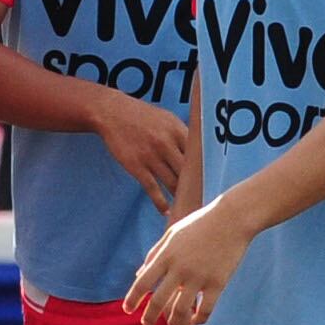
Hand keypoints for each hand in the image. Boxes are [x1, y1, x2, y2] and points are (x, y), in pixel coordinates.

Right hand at [97, 90, 196, 214]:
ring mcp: (151, 156)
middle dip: (196, 188)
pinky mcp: (136, 166)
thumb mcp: (167, 118)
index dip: (206, 171)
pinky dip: (160, 203)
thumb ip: (183, 134)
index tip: (212, 184)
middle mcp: (166, 143)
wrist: (112, 113)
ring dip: (180, 198)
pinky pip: (152, 189)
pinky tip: (166, 211)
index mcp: (177, 130)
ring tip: (187, 208)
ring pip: (172, 183)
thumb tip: (200, 152)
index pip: (199, 155)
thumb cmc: (142, 116)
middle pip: (188, 172)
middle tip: (203, 201)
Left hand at [124, 198, 247, 324]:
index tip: (127, 310)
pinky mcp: (218, 283)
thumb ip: (154, 254)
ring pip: (181, 310)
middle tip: (146, 324)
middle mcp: (179, 268)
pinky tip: (196, 321)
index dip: (132, 299)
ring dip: (173, 322)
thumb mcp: (172, 234)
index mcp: (166, 255)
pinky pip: (205, 310)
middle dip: (148, 317)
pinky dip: (199, 320)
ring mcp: (199, 277)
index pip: (142, 283)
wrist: (232, 218)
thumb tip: (139, 274)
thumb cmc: (199, 224)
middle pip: (158, 301)